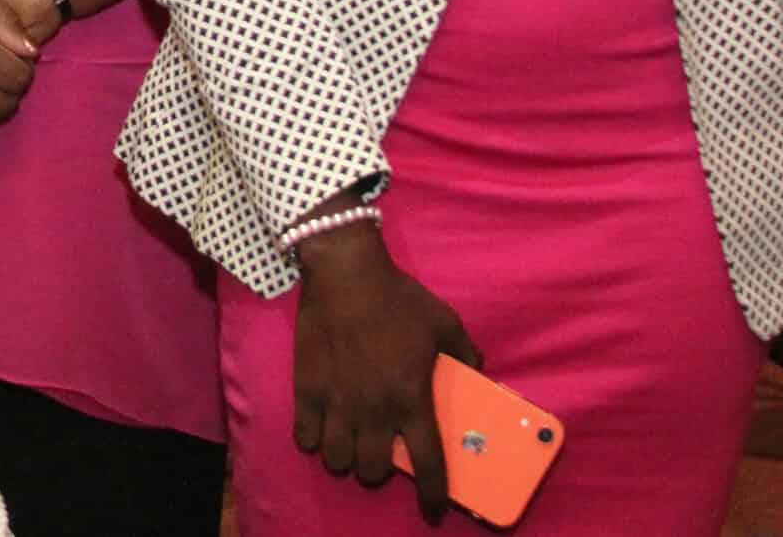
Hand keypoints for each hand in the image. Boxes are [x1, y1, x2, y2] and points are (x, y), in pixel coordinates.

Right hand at [291, 219, 479, 524]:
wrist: (346, 272)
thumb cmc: (399, 298)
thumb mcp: (446, 321)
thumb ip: (466, 352)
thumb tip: (476, 371)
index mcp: (412, 399)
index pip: (428, 464)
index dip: (432, 496)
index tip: (433, 510)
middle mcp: (375, 411)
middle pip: (373, 471)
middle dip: (379, 469)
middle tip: (381, 449)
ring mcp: (337, 402)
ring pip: (338, 460)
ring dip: (346, 457)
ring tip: (349, 440)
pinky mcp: (307, 389)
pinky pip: (306, 437)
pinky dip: (314, 439)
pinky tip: (322, 426)